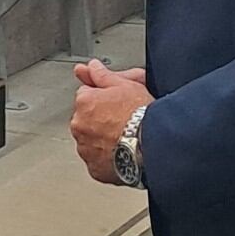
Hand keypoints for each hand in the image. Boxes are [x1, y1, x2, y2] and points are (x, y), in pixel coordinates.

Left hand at [70, 59, 153, 184]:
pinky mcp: (95, 169)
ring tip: (126, 138)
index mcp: (84, 102)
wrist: (154, 145)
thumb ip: (103, 75)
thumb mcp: (125, 85)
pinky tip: (123, 152)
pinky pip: (98, 162)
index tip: (116, 104)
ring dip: (102, 139)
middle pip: (86, 119)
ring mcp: (86, 148)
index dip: (103, 99)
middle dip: (100, 119)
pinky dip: (107, 159)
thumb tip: (90, 66)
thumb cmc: (142, 115)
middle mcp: (79, 125)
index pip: (86, 96)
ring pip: (91, 141)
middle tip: (123, 121)